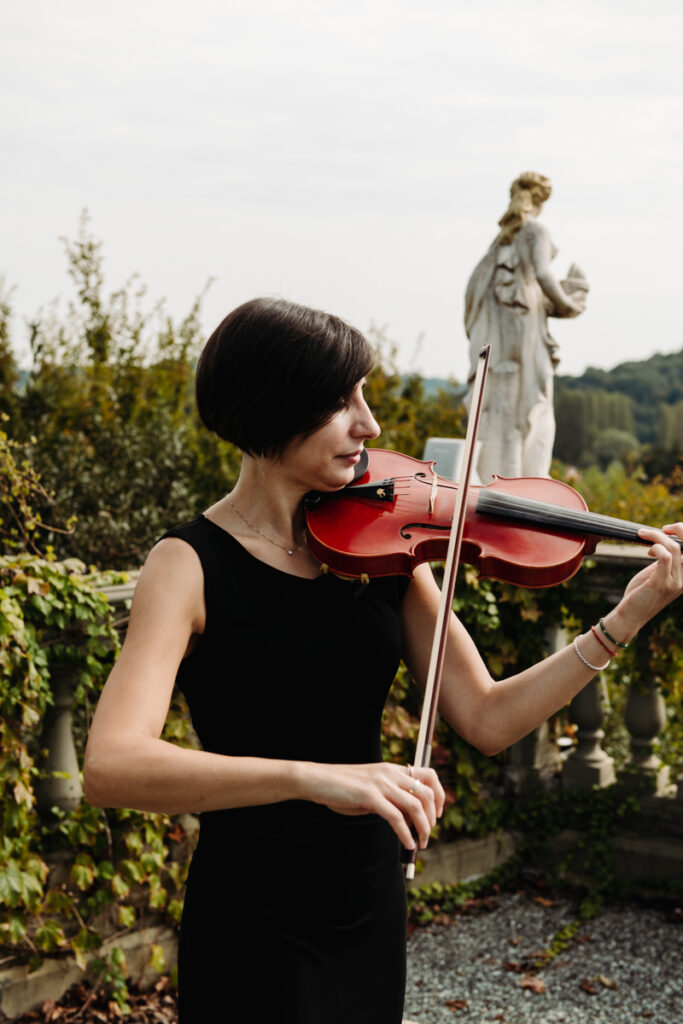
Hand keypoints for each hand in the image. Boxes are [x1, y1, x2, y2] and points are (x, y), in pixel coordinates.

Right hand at [301, 761, 444, 850]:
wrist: (317, 779)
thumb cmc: (341, 787)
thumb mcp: (371, 790)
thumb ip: (389, 798)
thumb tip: (408, 818)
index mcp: (392, 769)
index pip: (429, 775)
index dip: (439, 795)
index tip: (438, 814)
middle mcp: (391, 773)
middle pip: (427, 793)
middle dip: (433, 817)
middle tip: (428, 834)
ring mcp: (381, 784)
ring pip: (416, 806)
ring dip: (423, 828)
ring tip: (421, 844)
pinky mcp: (370, 796)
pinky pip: (396, 817)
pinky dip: (406, 833)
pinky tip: (407, 844)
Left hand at [614, 523, 682, 635]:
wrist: (630, 616)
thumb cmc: (641, 594)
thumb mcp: (656, 574)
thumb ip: (664, 560)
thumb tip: (663, 541)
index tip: (668, 530)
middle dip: (678, 529)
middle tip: (661, 528)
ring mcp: (675, 582)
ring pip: (674, 548)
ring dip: (657, 536)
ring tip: (642, 535)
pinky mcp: (661, 584)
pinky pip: (664, 558)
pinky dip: (656, 547)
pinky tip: (647, 550)